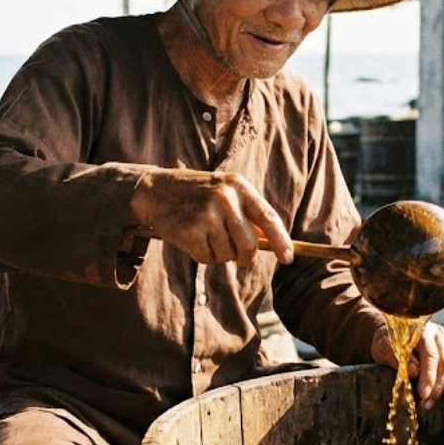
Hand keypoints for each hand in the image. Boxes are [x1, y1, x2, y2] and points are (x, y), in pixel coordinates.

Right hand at [128, 167, 293, 265]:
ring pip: (227, 255)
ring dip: (219, 254)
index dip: (281, 241)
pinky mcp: (190, 231)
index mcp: (239, 186)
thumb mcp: (225, 191)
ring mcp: (207, 215)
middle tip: (236, 256)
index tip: (287, 258)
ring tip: (205, 235)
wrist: (156, 190)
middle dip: (244, 257)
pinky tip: (192, 238)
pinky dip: (202, 255)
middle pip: (249, 245)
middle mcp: (225, 198)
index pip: (268, 218)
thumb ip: (248, 212)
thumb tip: (271, 242)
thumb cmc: (197, 194)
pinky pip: (207, 258)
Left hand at [371, 321, 443, 409]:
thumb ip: (396, 358)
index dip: (428, 376)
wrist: (388, 333)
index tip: (424, 395)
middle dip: (439, 386)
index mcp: (420, 330)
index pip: (430, 355)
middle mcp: (438, 333)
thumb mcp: (382, 348)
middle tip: (427, 405)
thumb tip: (415, 371)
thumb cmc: (385, 343)